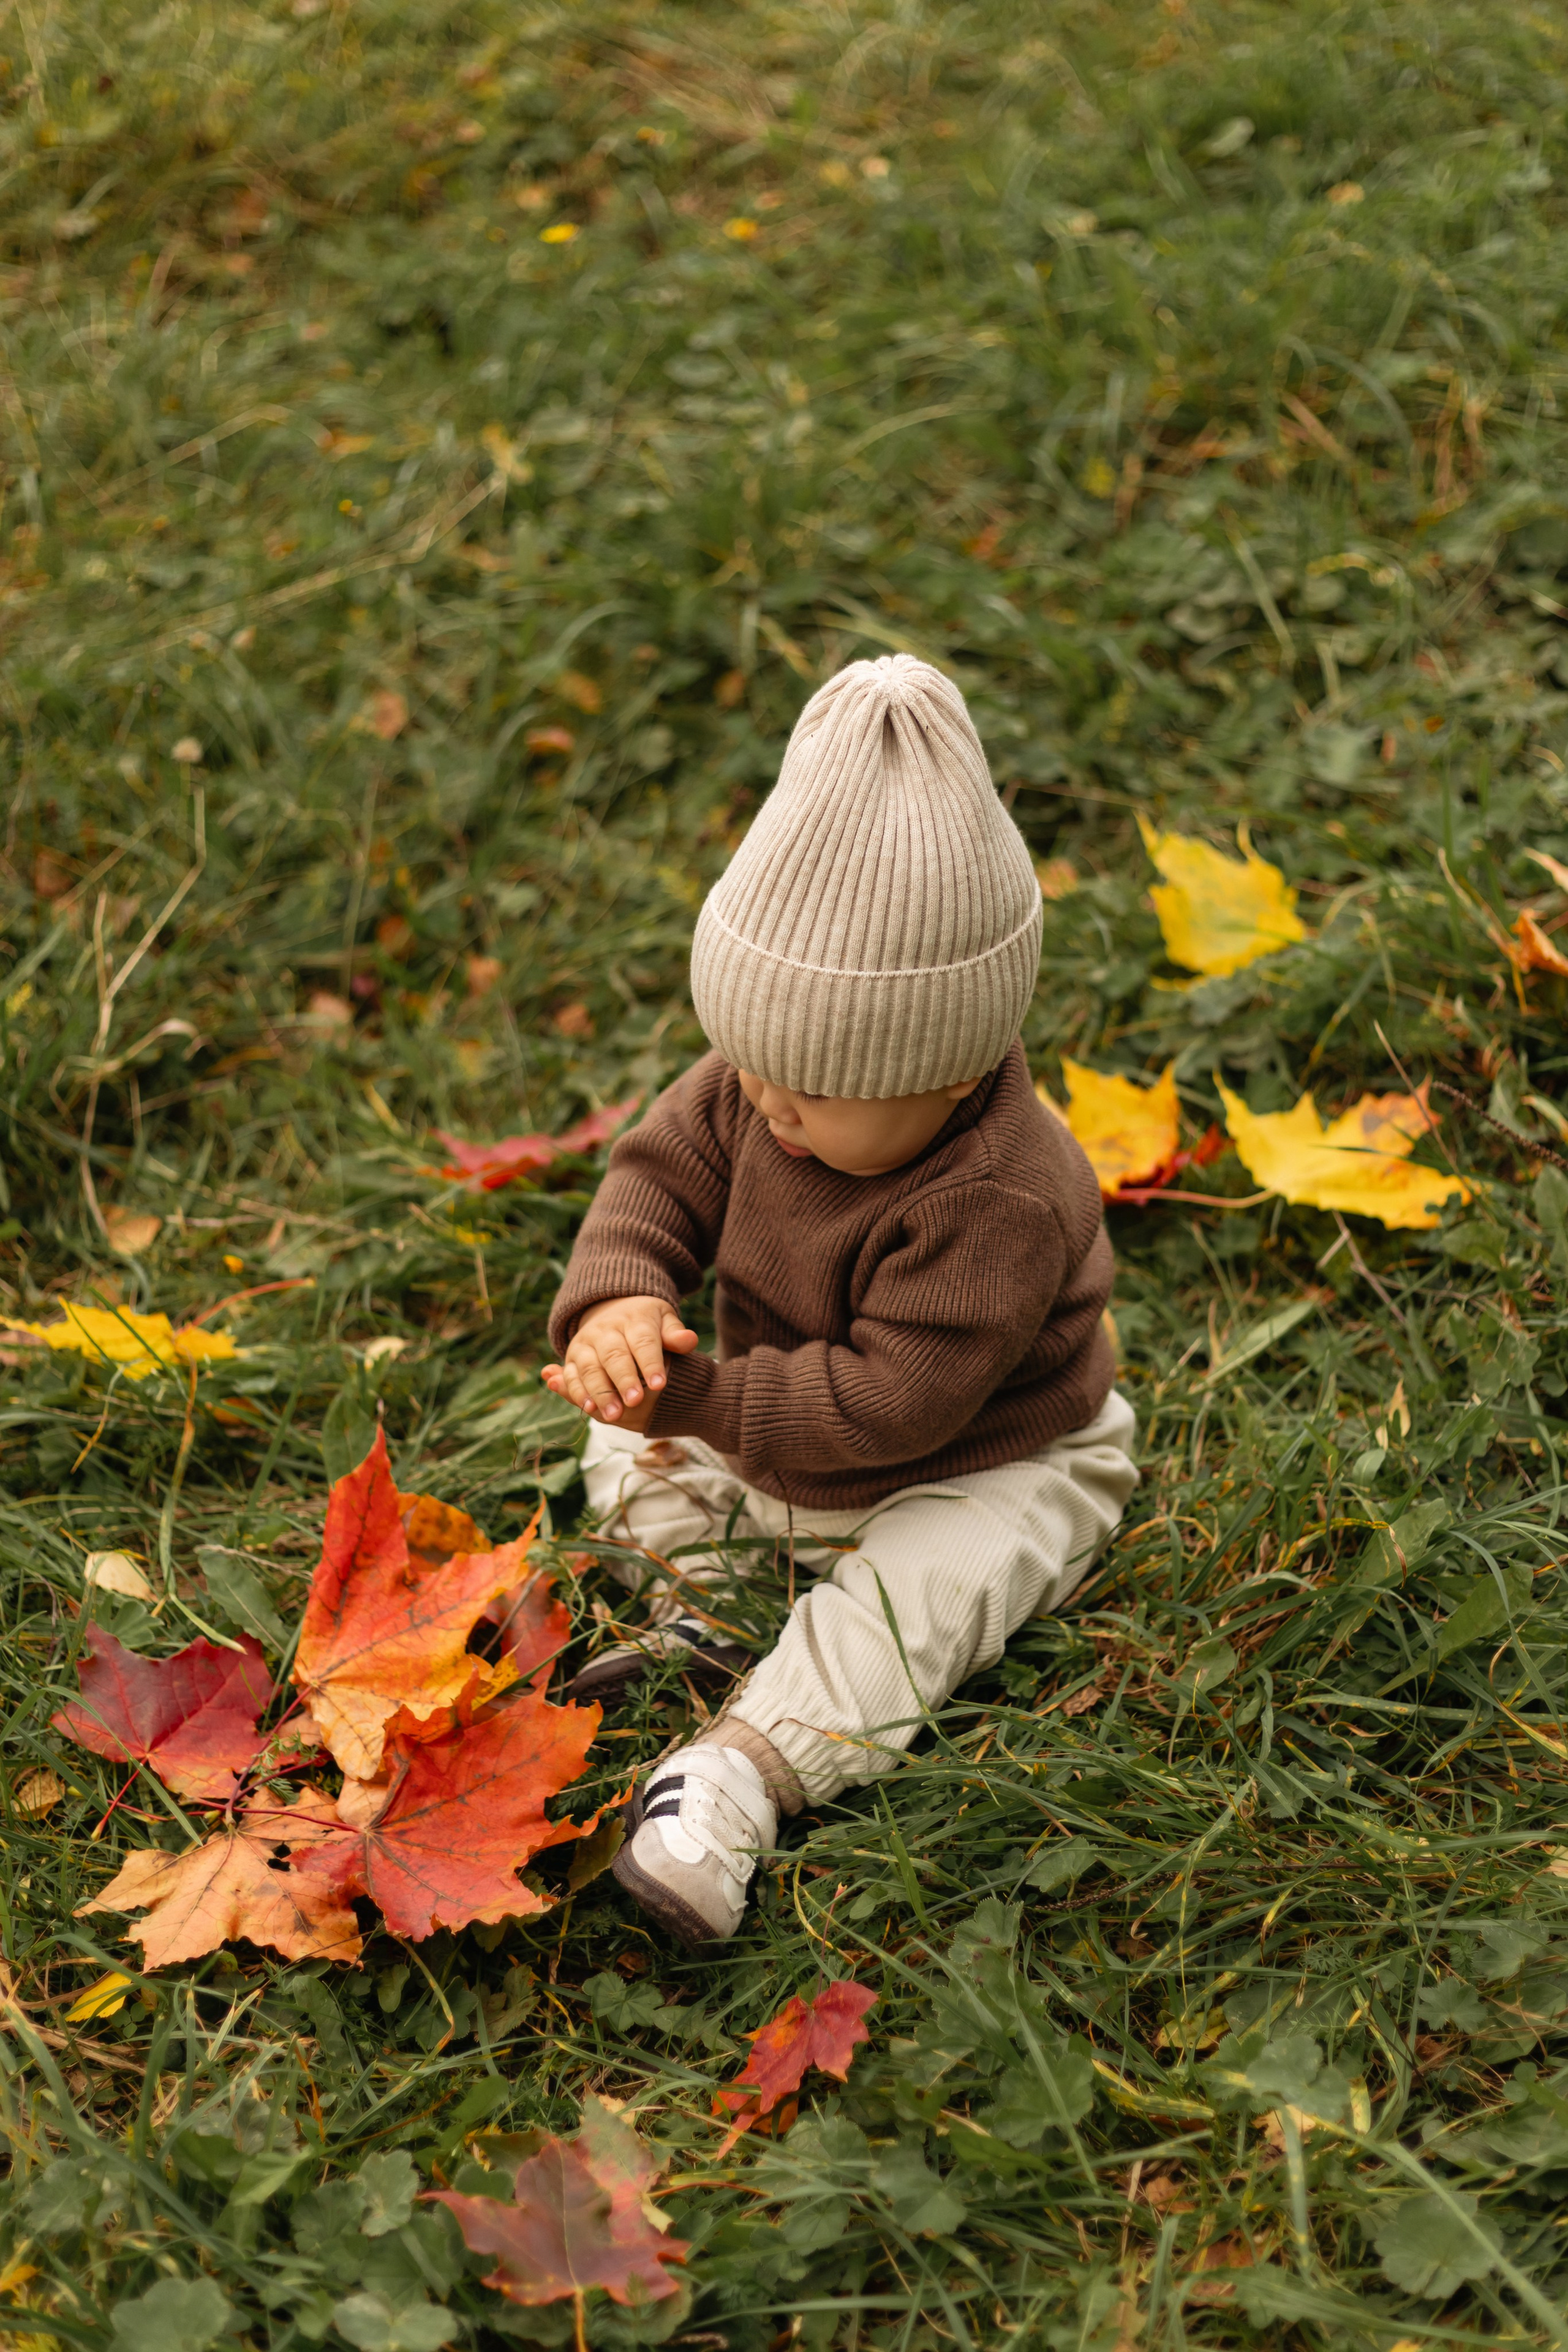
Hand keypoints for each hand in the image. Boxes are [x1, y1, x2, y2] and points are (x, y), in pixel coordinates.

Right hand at [541, 1295, 699, 1427]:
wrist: (611, 1308)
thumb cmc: (646, 1322)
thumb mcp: (664, 1320)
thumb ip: (675, 1334)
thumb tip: (690, 1341)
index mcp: (634, 1320)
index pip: (643, 1342)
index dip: (650, 1363)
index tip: (660, 1385)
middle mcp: (606, 1330)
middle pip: (614, 1355)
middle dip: (624, 1380)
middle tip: (635, 1402)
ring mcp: (586, 1343)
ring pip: (590, 1368)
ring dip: (600, 1393)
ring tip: (613, 1416)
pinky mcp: (572, 1357)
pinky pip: (572, 1375)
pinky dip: (577, 1392)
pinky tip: (588, 1409)